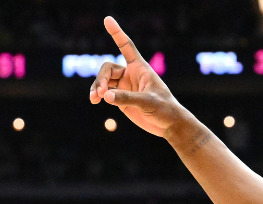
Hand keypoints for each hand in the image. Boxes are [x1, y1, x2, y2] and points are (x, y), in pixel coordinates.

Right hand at [88, 17, 190, 136]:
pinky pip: (104, 93)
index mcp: (140, 68)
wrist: (169, 125)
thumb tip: (105, 96)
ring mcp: (124, 87)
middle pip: (107, 68)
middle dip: (101, 79)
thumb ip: (126, 98)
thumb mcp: (147, 102)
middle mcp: (130, 74)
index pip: (126, 46)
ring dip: (97, 87)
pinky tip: (95, 101)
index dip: (117, 33)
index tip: (107, 19)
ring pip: (103, 81)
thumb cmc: (164, 109)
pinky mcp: (120, 99)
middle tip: (100, 92)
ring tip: (94, 99)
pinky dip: (98, 95)